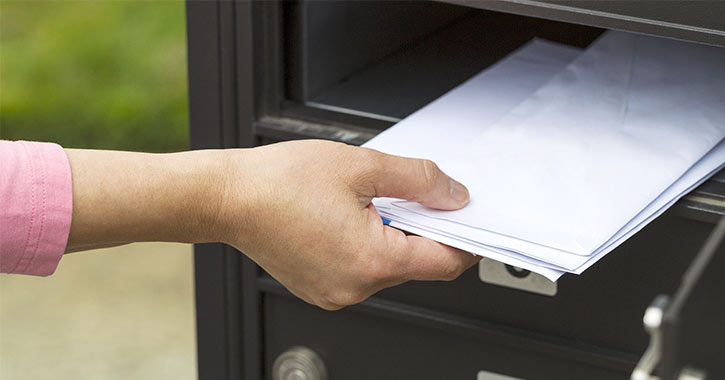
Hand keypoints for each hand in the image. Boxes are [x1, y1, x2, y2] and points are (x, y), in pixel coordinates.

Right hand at [216, 140, 478, 309]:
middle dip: (423, 230)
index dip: (464, 239)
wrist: (227, 197)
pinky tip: (349, 218)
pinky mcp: (321, 289)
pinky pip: (362, 272)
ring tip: (368, 202)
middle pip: (416, 264)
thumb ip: (417, 181)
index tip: (468, 220)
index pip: (444, 262)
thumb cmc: (279, 182)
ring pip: (389, 268)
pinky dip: (369, 247)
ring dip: (394, 237)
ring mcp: (336, 292)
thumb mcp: (361, 166)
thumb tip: (452, 196)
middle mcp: (356, 287)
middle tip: (413, 194)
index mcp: (372, 261)